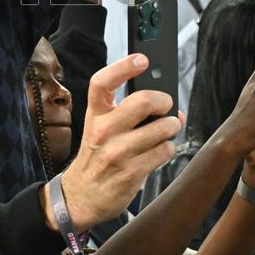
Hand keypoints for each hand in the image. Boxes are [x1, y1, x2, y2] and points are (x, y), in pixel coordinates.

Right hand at [54, 54, 180, 231]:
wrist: (82, 195)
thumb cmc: (97, 155)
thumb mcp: (100, 126)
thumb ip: (126, 111)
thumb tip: (166, 102)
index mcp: (95, 114)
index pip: (102, 82)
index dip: (123, 67)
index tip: (141, 59)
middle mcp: (103, 130)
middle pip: (142, 101)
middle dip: (164, 100)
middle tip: (166, 105)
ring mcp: (117, 152)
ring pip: (161, 128)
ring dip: (172, 126)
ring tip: (167, 128)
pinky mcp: (131, 172)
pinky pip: (164, 151)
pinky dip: (168, 148)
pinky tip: (159, 150)